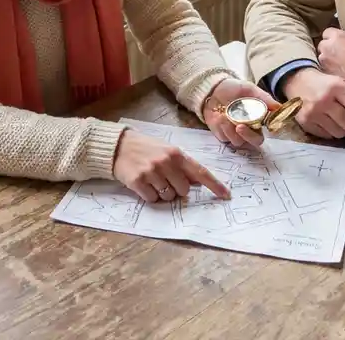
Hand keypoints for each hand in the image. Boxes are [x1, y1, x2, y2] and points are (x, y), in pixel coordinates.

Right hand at [113, 129, 230, 203]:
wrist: (119, 146)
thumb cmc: (146, 148)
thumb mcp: (167, 151)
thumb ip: (182, 165)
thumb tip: (197, 182)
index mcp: (177, 153)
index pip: (200, 171)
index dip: (214, 185)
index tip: (226, 195)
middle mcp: (166, 162)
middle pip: (184, 190)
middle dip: (177, 189)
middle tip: (165, 179)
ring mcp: (152, 172)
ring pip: (168, 197)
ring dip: (162, 193)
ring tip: (152, 180)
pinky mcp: (138, 181)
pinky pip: (152, 199)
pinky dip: (150, 196)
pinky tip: (143, 184)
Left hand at [203, 78, 279, 149]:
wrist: (213, 89)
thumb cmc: (233, 89)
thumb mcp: (250, 89)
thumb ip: (265, 98)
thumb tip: (279, 107)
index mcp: (258, 120)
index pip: (264, 134)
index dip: (261, 133)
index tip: (257, 125)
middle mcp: (248, 130)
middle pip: (254, 142)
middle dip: (248, 135)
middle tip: (239, 126)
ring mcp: (235, 134)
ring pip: (237, 141)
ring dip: (230, 128)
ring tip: (224, 115)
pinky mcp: (222, 135)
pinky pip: (224, 138)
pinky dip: (221, 128)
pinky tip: (218, 117)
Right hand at [284, 67, 344, 139]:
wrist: (297, 81)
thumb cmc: (325, 84)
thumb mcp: (343, 85)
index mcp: (336, 88)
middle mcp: (324, 101)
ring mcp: (313, 113)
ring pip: (340, 133)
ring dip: (343, 129)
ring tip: (337, 118)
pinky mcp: (305, 123)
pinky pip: (328, 136)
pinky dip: (331, 131)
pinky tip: (327, 120)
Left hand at [317, 27, 344, 80]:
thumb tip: (342, 42)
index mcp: (337, 36)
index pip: (328, 32)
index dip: (332, 37)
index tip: (337, 42)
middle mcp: (327, 45)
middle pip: (323, 44)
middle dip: (328, 47)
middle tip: (337, 53)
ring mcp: (323, 57)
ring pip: (322, 55)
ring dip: (327, 57)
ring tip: (336, 63)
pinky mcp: (323, 68)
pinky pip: (323, 65)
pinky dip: (327, 66)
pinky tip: (336, 69)